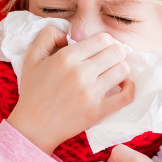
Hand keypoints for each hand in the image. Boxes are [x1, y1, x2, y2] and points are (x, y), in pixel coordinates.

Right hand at [6, 28, 134, 154]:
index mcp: (66, 57)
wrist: (33, 127)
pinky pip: (126, 96)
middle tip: (107, 62)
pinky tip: (122, 86)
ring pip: (123, 70)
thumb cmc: (33, 92)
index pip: (102, 39)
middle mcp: (80, 73)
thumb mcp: (32, 58)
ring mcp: (90, 93)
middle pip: (117, 52)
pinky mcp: (97, 111)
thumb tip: (67, 33)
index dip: (104, 42)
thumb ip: (48, 36)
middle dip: (115, 54)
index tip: (99, 51)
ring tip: (111, 74)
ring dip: (120, 70)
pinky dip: (129, 88)